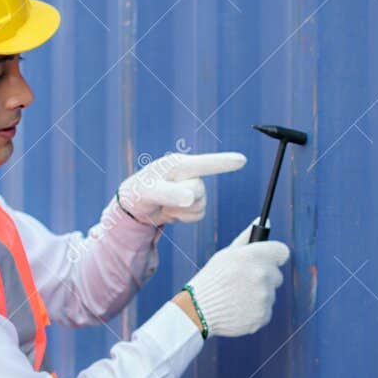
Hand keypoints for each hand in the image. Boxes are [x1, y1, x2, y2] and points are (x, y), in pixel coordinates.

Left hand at [116, 151, 245, 225]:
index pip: (206, 163)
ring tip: (164, 205)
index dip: (224, 162)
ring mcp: (192, 187)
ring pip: (200, 206)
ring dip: (181, 211)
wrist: (135, 205)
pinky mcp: (193, 201)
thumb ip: (170, 193)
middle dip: (181, 201)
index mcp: (179, 163)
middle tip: (161, 200)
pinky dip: (184, 217)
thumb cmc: (138, 193)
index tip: (242, 160)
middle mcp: (189, 172)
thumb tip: (191, 198)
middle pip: (200, 192)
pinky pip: (198, 215)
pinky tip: (171, 210)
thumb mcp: (149, 192)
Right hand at [182, 221, 290, 337]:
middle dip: (264, 277)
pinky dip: (255, 311)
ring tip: (237, 297)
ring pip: (270, 294)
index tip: (268, 260)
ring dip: (258, 295)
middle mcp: (264, 276)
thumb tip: (262, 221)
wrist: (198, 310)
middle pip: (276, 275)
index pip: (282, 252)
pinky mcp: (264, 316)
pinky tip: (239, 308)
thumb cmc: (212, 279)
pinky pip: (265, 310)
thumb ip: (247, 237)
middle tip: (243, 282)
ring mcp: (265, 298)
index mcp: (255, 256)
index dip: (274, 256)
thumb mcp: (226, 254)